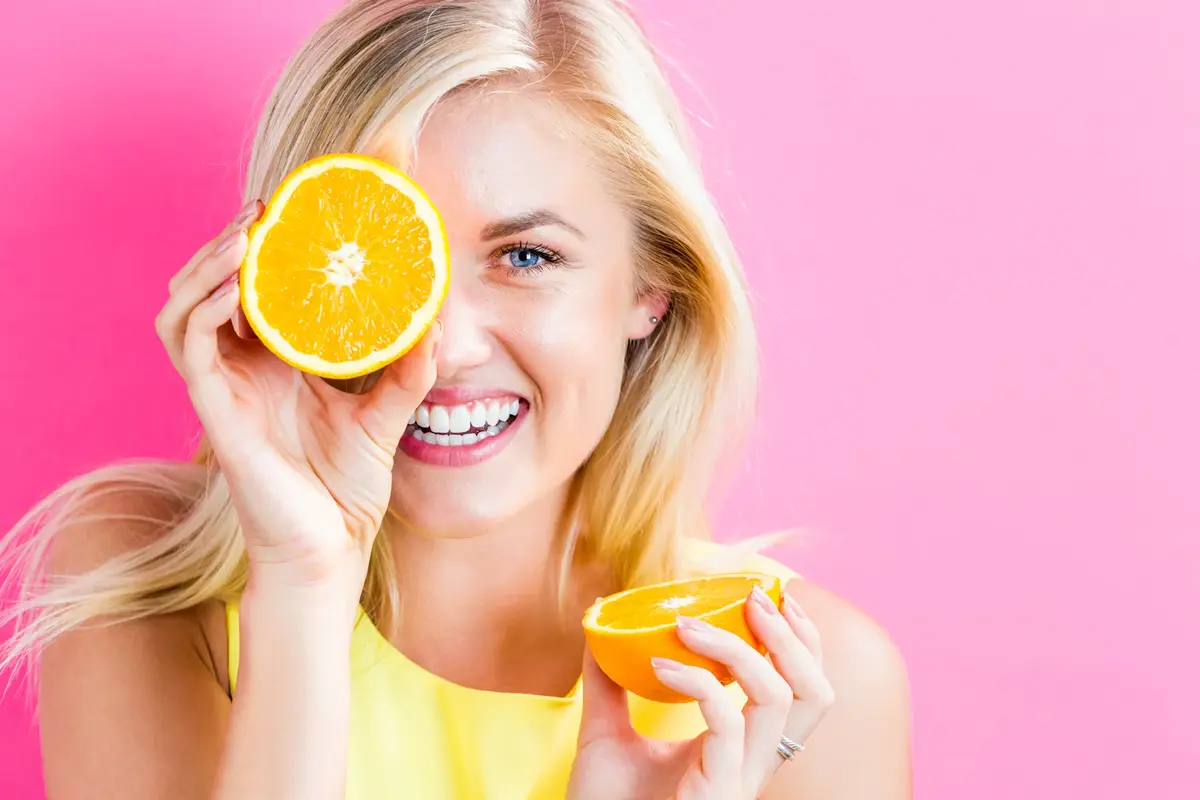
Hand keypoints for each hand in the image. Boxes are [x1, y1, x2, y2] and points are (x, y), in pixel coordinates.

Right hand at [155, 200, 439, 593]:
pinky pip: (190, 347)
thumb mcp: (384, 417)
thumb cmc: (346, 490)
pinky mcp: (215, 412)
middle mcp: (240, 372)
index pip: (254, 292)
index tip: (294, 210)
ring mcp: (222, 390)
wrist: (331, 550)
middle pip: (211, 289)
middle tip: (267, 210)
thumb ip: (405, 372)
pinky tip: (240, 283)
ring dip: (209, 265)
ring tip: (248, 234)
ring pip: (185, 308)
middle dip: (231, 244)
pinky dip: (207, 307)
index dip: (263, 250)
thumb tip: (436, 323)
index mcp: (274, 367)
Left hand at [567, 583, 833, 799]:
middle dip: (792, 636)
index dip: (801, 641)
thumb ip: (608, 682)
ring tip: (689, 625)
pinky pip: (728, 723)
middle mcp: (752, 761)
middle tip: (753, 597)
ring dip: (737, 647)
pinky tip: (659, 664)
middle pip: (813, 692)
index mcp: (742, 747)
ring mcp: (739, 777)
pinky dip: (697, 681)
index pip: (801, 690)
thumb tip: (600, 626)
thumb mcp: (606, 732)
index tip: (774, 596)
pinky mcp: (718, 790)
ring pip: (779, 699)